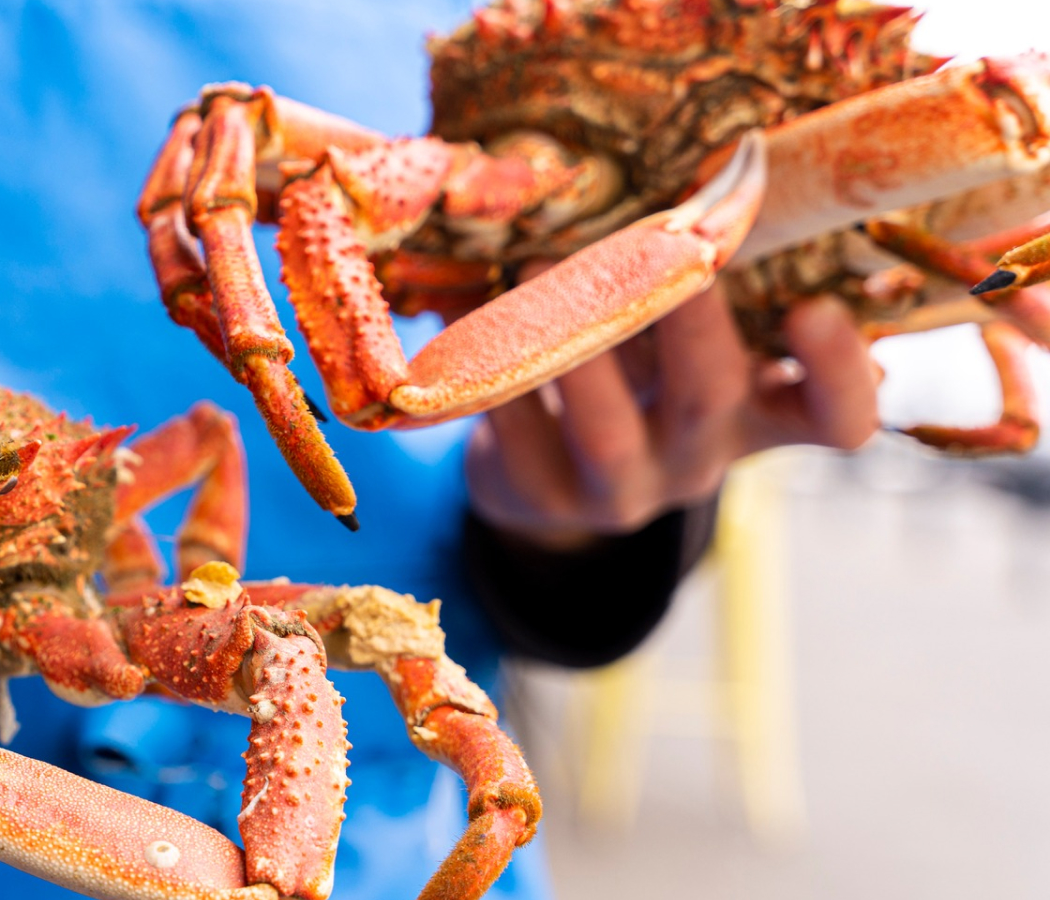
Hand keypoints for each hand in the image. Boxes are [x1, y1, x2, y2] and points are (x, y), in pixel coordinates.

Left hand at [466, 277, 878, 549]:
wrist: (542, 469)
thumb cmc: (634, 369)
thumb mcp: (684, 332)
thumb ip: (702, 273)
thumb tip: (721, 156)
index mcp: (758, 411)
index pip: (836, 416)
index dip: (837, 373)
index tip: (815, 307)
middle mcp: (700, 455)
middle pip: (711, 401)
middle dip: (693, 327)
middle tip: (674, 259)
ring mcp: (622, 487)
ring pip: (607, 430)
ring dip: (578, 350)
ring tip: (535, 269)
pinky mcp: (543, 496)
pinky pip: (520, 433)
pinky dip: (493, 370)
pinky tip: (466, 321)